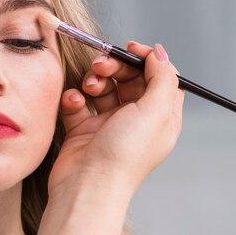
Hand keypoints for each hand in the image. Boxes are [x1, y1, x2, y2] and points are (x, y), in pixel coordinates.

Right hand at [47, 35, 183, 196]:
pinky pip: (79, 103)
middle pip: (129, 79)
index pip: (159, 78)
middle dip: (115, 67)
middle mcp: (136, 120)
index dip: (145, 60)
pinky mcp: (83, 130)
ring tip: (89, 87)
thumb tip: (160, 53)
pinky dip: (74, 97)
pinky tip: (73, 102)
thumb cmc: (123, 155)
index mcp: (160, 118)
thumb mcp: (154, 112)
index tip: (128, 49)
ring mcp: (108, 125)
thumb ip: (162, 78)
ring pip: (103, 88)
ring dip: (94, 80)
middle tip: (101, 65)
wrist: (86, 186)